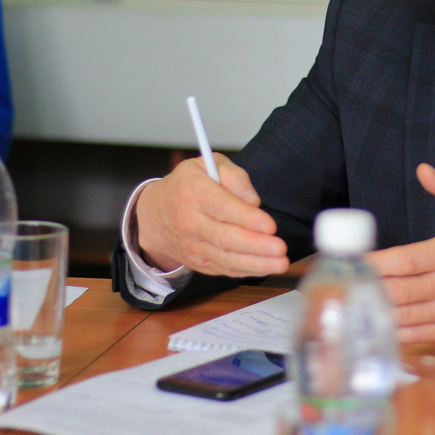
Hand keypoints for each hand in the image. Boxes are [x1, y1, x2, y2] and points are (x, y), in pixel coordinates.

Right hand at [134, 153, 289, 277]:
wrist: (154, 215)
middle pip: (225, 238)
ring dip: (256, 264)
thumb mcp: (207, 164)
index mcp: (193, 192)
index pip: (222, 208)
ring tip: (280, 263)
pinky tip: (265, 267)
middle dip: (256, 246)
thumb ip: (234, 176)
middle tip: (281, 249)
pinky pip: (224, 268)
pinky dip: (245, 270)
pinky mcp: (198, 261)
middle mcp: (190, 222)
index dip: (247, 219)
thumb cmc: (186, 185)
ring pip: (226, 258)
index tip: (270, 226)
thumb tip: (253, 201)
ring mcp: (193, 245)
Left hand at [367, 163, 434, 343]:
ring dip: (374, 312)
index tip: (351, 260)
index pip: (404, 260)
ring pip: (403, 316)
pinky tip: (374, 323)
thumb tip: (423, 169)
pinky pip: (417, 335)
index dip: (373, 263)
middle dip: (366, 288)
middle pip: (397, 291)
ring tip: (350, 303)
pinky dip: (393, 331)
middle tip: (341, 282)